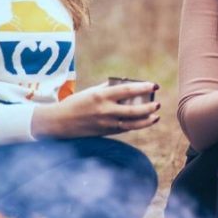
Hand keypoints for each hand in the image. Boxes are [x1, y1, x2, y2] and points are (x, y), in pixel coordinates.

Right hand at [31, 81, 159, 137]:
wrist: (60, 122)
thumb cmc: (77, 103)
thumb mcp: (92, 91)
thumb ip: (109, 88)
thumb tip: (127, 84)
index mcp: (101, 95)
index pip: (127, 90)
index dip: (143, 87)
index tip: (155, 85)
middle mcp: (105, 110)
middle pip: (133, 110)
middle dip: (148, 107)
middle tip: (157, 103)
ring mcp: (106, 123)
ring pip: (132, 124)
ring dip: (146, 120)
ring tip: (156, 116)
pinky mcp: (105, 133)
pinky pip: (125, 129)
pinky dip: (136, 126)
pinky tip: (144, 122)